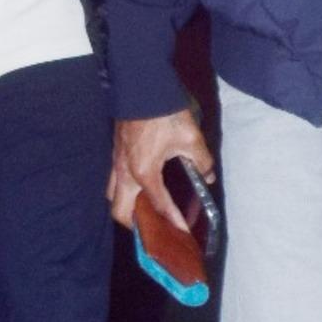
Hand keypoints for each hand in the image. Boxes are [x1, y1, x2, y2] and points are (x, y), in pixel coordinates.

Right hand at [108, 108, 215, 229]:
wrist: (142, 88)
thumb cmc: (165, 114)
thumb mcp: (191, 139)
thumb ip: (202, 161)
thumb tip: (207, 175)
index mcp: (144, 173)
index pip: (157, 206)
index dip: (171, 222)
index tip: (181, 233)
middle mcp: (125, 172)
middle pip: (120, 211)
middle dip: (136, 226)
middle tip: (154, 229)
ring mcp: (116, 162)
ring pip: (113, 196)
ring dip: (127, 207)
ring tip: (145, 212)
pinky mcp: (115, 152)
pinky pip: (114, 181)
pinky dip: (125, 191)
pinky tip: (141, 187)